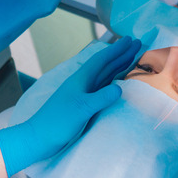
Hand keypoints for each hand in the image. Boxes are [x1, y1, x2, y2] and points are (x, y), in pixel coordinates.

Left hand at [0, 36, 140, 176]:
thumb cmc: (57, 121)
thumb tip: (120, 88)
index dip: (116, 50)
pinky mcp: (83, 105)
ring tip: (132, 59)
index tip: (130, 40)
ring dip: (118, 67)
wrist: (40, 137)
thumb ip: (100, 98)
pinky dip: (113, 83)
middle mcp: (83, 84)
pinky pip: (103, 89)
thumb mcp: (81, 108)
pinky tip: (119, 83)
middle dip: (121, 55)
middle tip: (137, 45)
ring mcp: (83, 94)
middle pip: (105, 66)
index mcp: (81, 80)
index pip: (101, 60)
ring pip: (105, 76)